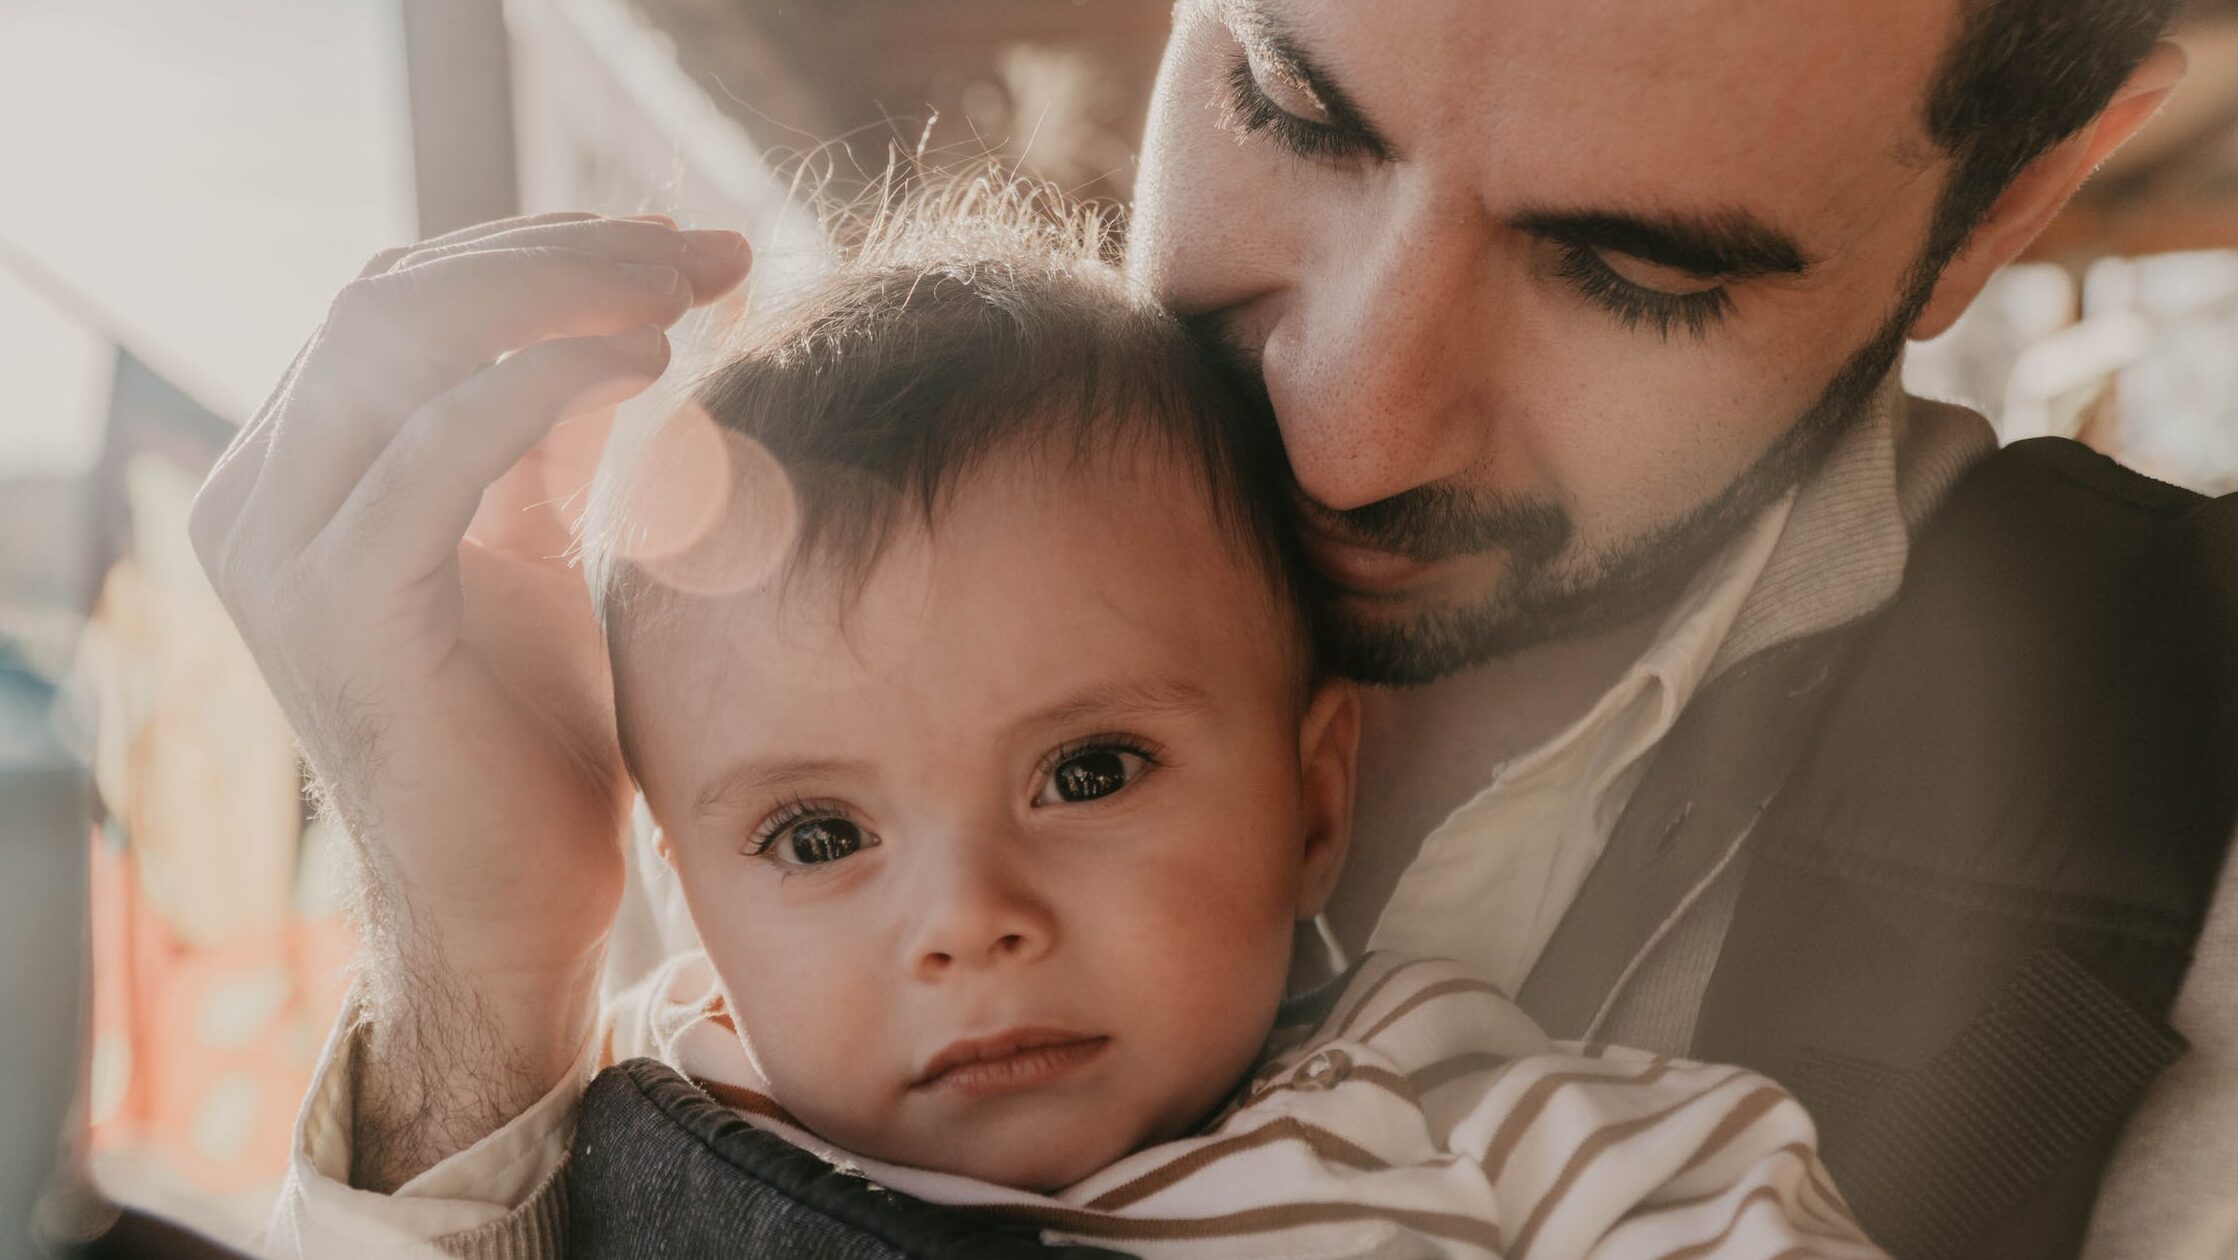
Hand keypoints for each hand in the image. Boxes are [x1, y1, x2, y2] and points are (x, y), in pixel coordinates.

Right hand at [188, 213, 750, 1187]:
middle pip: (397, 293)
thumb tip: (607, 312)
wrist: (512, 908)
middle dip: (567, 253)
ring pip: (400, 338)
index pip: (401, 297)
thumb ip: (532, 434)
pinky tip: (651, 363)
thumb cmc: (537, 737)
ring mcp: (280, 550)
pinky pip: (436, 445)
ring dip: (564, 291)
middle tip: (707, 250)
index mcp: (299, 473)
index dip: (542, 248)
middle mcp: (261, 496)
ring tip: (692, 292)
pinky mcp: (340, 609)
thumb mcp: (531, 547)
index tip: (679, 242)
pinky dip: (544, 378)